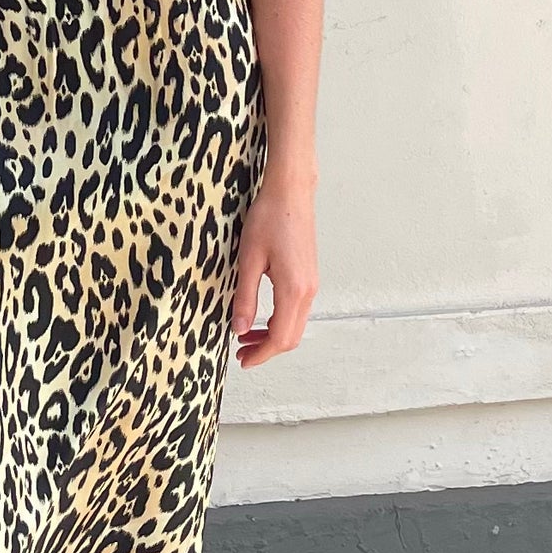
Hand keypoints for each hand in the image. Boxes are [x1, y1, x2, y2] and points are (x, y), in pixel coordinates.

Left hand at [230, 171, 317, 368]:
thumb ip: (245, 297)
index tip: (243, 361)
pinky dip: (280, 321)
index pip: (281, 337)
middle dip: (267, 350)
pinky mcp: (309, 276)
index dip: (261, 354)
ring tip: (246, 336)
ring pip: (295, 324)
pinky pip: (297, 310)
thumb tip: (240, 329)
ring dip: (273, 336)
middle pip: (292, 337)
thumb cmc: (269, 218)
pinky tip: (261, 317)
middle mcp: (308, 290)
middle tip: (240, 353)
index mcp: (293, 288)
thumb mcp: (248, 259)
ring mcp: (312, 283)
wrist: (291, 192)